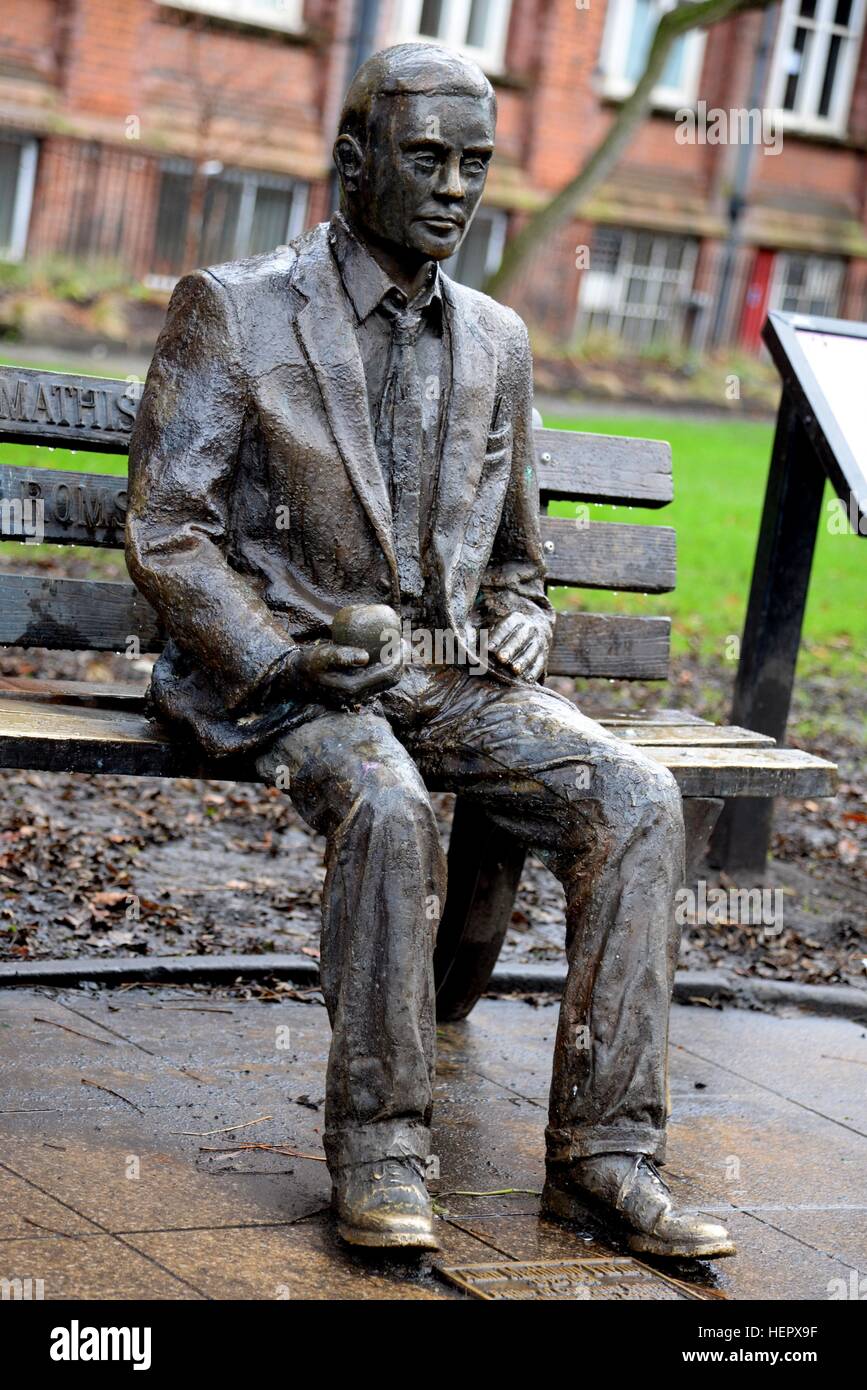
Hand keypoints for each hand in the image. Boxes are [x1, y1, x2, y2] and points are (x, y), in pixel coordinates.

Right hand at [284, 639, 405, 702]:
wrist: (297, 679)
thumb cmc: (309, 664)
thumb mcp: (321, 656)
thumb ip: (340, 656)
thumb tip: (366, 657)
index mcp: (353, 688)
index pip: (386, 674)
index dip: (397, 658)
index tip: (400, 641)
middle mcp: (359, 696)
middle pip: (391, 680)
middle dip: (401, 662)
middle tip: (403, 642)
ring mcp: (358, 696)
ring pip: (386, 682)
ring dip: (395, 665)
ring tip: (397, 647)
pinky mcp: (356, 692)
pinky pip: (378, 681)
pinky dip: (386, 668)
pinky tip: (384, 653)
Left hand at [488, 613, 546, 682]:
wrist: (536, 632)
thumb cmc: (508, 634)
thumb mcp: (499, 629)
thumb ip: (487, 637)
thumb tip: (475, 650)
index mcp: (517, 619)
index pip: (506, 626)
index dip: (497, 637)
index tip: (487, 648)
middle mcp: (530, 628)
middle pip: (519, 639)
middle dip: (510, 649)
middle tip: (501, 659)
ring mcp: (539, 642)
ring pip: (531, 652)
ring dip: (523, 661)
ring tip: (515, 670)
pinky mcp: (544, 656)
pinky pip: (540, 663)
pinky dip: (534, 672)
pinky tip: (527, 679)